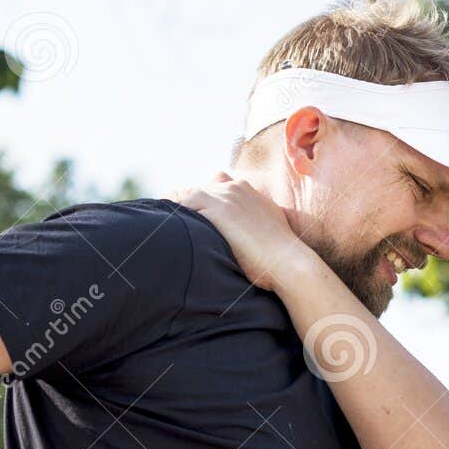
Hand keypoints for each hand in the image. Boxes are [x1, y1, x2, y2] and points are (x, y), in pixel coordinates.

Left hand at [171, 173, 316, 291]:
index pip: (214, 186)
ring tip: (160, 227)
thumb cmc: (279, 256)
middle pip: (198, 190)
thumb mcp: (268, 230)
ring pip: (187, 195)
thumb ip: (254, 223)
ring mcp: (226, 196)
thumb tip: (247, 236)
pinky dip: (174, 215)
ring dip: (174, 210)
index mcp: (247, 191)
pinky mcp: (218, 209)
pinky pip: (184, 204)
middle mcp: (236, 188)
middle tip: (168, 224)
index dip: (199, 203)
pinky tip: (164, 228)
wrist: (288, 262)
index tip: (189, 217)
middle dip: (184, 205)